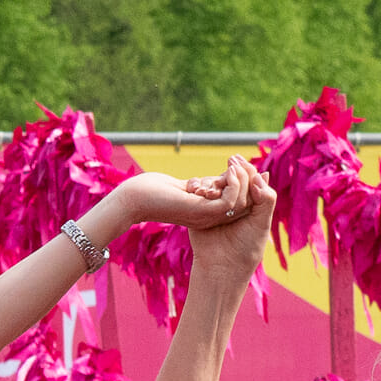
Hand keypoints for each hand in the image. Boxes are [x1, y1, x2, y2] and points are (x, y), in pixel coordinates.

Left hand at [109, 161, 264, 262]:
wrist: (133, 198)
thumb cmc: (154, 190)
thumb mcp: (187, 187)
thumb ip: (203, 186)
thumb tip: (212, 179)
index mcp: (206, 214)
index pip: (237, 202)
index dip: (244, 184)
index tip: (239, 165)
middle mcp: (209, 219)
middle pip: (244, 204)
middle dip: (247, 180)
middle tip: (240, 162)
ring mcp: (206, 217)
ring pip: (241, 202)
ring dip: (242, 180)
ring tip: (236, 164)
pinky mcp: (201, 211)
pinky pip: (231, 200)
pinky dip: (234, 184)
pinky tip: (229, 171)